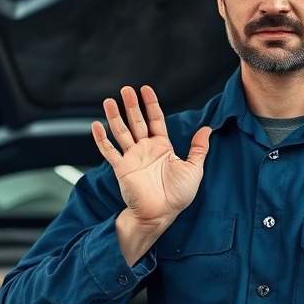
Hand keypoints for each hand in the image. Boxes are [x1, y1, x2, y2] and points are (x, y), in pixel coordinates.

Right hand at [91, 86, 211, 229]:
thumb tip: (207, 128)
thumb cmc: (178, 196)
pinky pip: (109, 151)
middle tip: (126, 89)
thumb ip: (199, 148)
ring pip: (121, 132)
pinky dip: (102, 139)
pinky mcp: (121, 168)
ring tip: (109, 101)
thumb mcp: (194, 168)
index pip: (155, 120)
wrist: (161, 215)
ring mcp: (132, 158)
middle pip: (136, 121)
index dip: (151, 104)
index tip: (146, 89)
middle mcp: (145, 149)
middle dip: (131, 105)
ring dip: (114, 116)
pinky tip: (96, 125)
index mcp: (162, 147)